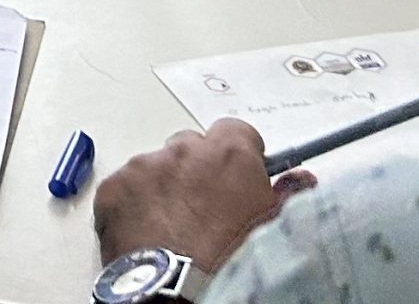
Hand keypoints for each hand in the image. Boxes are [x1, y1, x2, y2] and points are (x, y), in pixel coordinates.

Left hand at [94, 122, 314, 270]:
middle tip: (204, 212)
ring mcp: (145, 166)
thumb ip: (288, 197)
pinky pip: (127, 188)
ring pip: (157, 166)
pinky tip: (148, 235)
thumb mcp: (274, 234)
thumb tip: (303, 181)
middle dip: (197, 171)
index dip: (237, 156)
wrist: (180, 295)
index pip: (235, 131)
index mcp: (229, 155)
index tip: (238, 178)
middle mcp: (185, 150)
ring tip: (174, 231)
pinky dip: (135, 206)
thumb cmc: (232, 268)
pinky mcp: (115, 188)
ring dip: (165, 188)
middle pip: (192, 147)